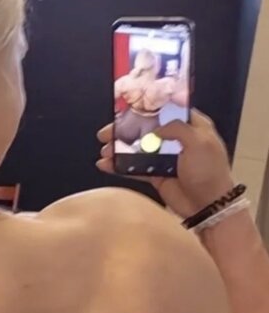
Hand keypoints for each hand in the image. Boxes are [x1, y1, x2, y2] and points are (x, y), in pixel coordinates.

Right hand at [96, 109, 234, 218]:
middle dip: (126, 130)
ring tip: (104, 151)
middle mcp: (177, 140)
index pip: (168, 111)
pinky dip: (121, 167)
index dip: (149, 108)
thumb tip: (156, 130)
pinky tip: (106, 165)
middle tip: (107, 133)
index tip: (128, 107)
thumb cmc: (208, 171)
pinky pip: (136, 169)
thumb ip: (177, 128)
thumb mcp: (199, 142)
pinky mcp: (157, 176)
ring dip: (120, 149)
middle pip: (147, 130)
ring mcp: (165, 159)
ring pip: (138, 149)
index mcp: (192, 127)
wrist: (208, 205)